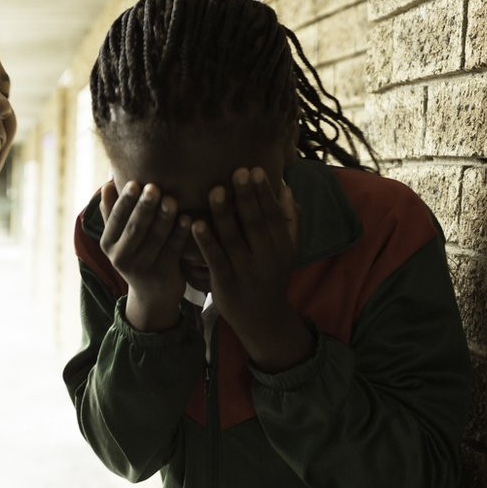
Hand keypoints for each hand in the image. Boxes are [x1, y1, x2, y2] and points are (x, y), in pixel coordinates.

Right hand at [99, 180, 190, 331]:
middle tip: (153, 187)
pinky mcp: (163, 274)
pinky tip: (189, 218)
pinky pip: (173, 250)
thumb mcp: (119, 238)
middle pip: (134, 228)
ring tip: (172, 199)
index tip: (134, 183)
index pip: (116, 219)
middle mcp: (121, 257)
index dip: (125, 201)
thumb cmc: (135, 255)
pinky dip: (180, 233)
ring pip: (155, 239)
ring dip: (164, 218)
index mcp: (107, 244)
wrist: (152, 295)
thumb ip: (113, 212)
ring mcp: (142, 268)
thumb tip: (108, 183)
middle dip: (144, 207)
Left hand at [191, 167, 311, 372]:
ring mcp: (245, 270)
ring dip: (224, 214)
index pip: (273, 215)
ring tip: (215, 190)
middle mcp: (266, 257)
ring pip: (233, 239)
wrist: (263, 318)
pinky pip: (215, 259)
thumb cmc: (272, 274)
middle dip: (246, 197)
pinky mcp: (225, 283)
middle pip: (255, 223)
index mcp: (282, 245)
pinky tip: (195, 224)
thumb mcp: (289, 249)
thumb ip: (291, 219)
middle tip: (237, 172)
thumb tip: (286, 187)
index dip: (264, 193)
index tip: (254, 170)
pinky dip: (206, 242)